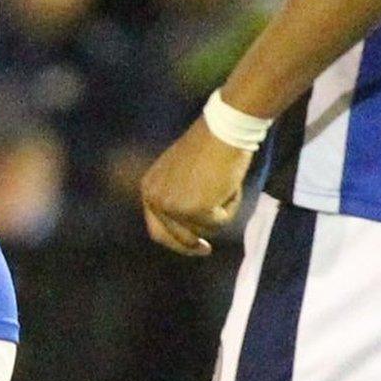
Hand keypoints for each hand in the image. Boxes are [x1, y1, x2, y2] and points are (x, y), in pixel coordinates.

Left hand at [139, 119, 251, 256]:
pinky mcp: (196, 210)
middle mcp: (155, 200)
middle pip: (176, 238)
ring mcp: (175, 207)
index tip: (192, 246)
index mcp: (149, 188)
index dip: (175, 242)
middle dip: (192, 246)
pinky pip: (220, 222)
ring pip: (203, 230)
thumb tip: (188, 231)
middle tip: (207, 250)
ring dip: (219, 213)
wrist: (224, 130)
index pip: (157, 229)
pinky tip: (230, 184)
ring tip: (224, 185)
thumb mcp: (181, 175)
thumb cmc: (209, 147)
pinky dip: (230, 206)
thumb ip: (178, 197)